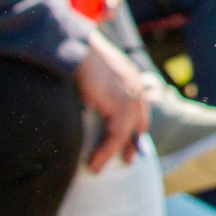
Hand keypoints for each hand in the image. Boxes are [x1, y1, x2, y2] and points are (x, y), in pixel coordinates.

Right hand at [72, 29, 149, 170]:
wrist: (76, 48)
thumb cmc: (79, 58)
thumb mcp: (96, 74)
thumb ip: (100, 90)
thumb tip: (90, 104)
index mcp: (130, 77)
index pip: (139, 108)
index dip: (135, 127)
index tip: (129, 141)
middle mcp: (135, 86)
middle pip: (139, 122)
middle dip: (132, 142)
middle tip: (127, 159)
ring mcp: (131, 95)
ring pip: (126, 133)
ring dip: (112, 153)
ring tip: (98, 167)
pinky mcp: (121, 104)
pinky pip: (117, 135)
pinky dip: (106, 152)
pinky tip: (94, 162)